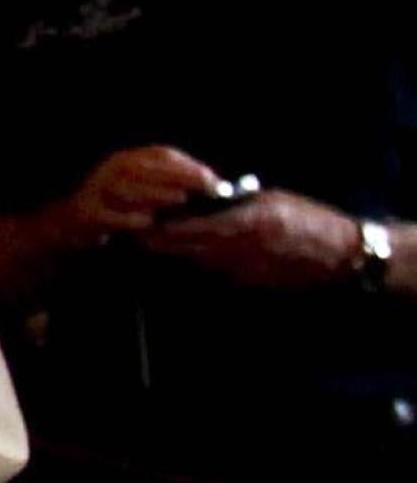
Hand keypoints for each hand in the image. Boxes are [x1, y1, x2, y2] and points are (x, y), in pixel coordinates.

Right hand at [62, 145, 224, 241]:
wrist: (70, 224)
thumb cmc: (114, 207)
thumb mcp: (138, 189)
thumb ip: (165, 184)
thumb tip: (207, 184)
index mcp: (126, 159)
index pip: (160, 154)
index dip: (187, 164)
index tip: (211, 177)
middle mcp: (109, 169)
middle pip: (146, 168)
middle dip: (177, 177)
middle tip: (204, 188)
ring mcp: (95, 191)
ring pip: (126, 189)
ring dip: (155, 194)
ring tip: (181, 200)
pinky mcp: (87, 213)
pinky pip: (108, 214)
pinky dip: (128, 218)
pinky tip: (148, 222)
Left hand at [142, 188, 364, 290]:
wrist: (340, 253)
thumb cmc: (308, 218)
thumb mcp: (272, 200)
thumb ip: (237, 204)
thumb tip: (205, 200)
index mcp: (250, 223)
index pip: (197, 230)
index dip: (168, 230)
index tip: (146, 224)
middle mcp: (245, 250)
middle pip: (192, 251)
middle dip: (166, 244)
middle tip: (141, 235)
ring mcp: (248, 271)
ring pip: (203, 262)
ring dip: (184, 252)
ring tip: (162, 240)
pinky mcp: (252, 283)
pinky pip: (220, 271)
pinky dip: (208, 261)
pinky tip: (201, 251)